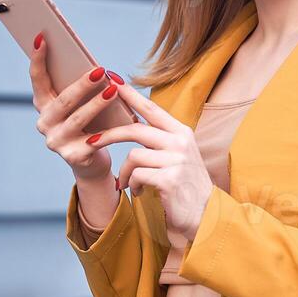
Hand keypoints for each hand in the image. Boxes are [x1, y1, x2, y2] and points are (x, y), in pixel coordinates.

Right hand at [27, 32, 127, 180]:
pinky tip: (120, 124)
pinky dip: (108, 131)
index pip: (38, 79)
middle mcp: (45, 123)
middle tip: (100, 70)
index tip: (42, 37)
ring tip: (113, 90)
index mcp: (43, 105)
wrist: (91, 162)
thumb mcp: (80, 105)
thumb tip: (96, 66)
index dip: (38, 59)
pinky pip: (93, 141)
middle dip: (82, 84)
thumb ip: (80, 88)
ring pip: (78, 119)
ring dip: (97, 104)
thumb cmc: (89, 124)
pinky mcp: (73, 157)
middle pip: (63, 100)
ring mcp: (56, 141)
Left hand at [86, 81, 214, 242]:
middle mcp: (181, 142)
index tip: (112, 81)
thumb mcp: (177, 156)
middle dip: (109, 135)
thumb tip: (131, 123)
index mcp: (182, 132)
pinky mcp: (169, 179)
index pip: (151, 108)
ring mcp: (177, 160)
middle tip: (92, 141)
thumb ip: (159, 140)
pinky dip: (132, 185)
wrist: (205, 216)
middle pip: (136, 129)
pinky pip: (136, 176)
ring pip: (133, 156)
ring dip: (124, 173)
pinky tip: (140, 192)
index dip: (130, 95)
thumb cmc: (186, 186)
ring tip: (128, 184)